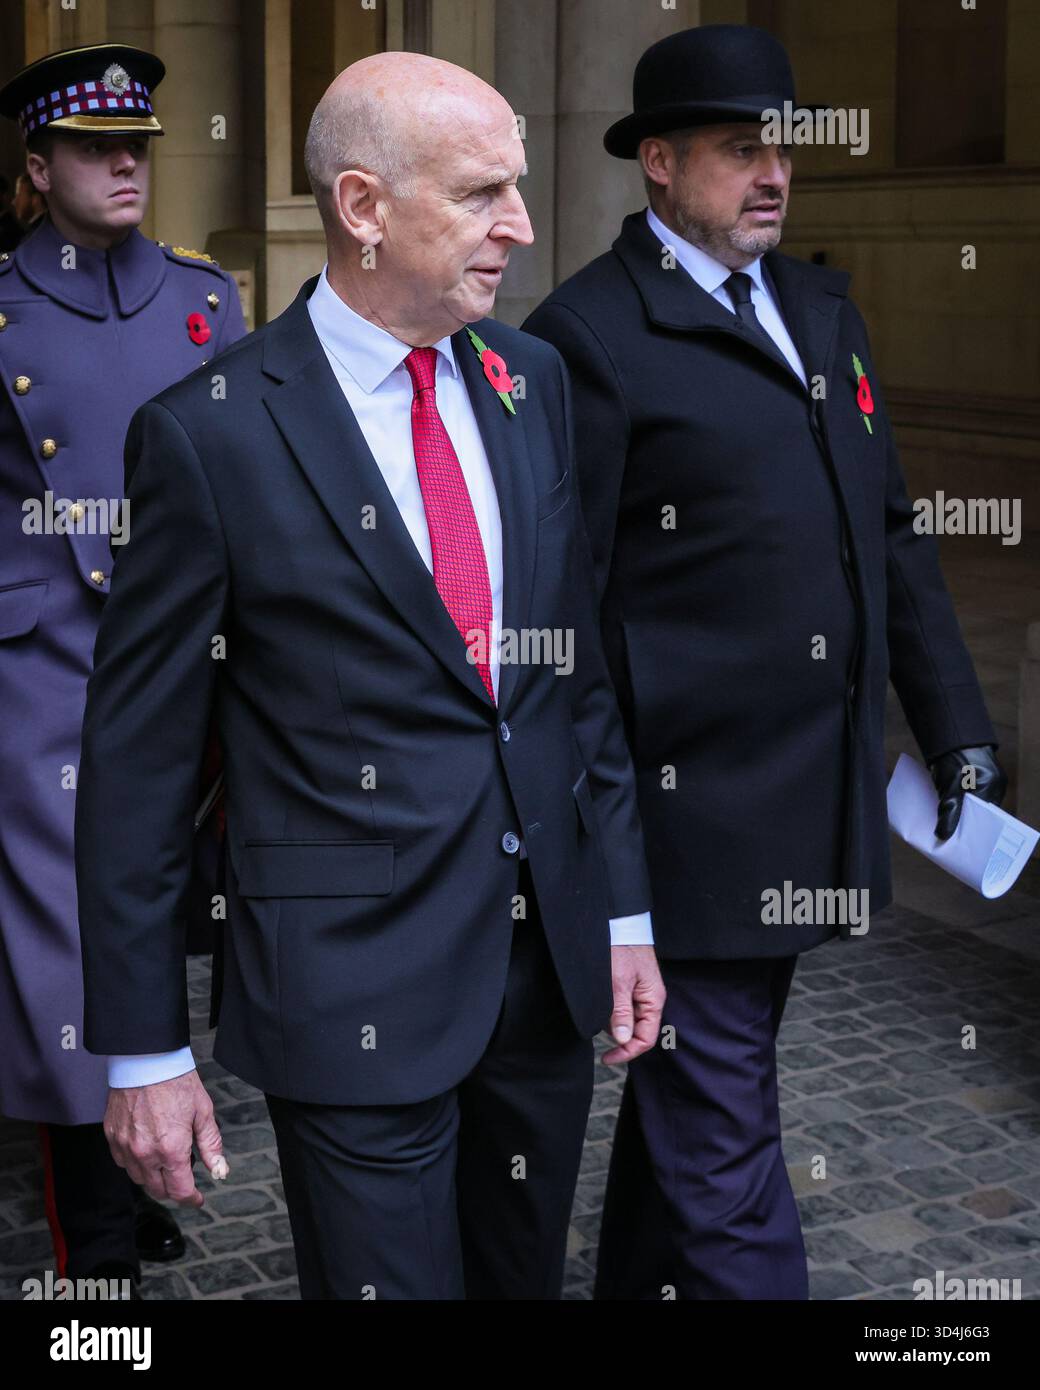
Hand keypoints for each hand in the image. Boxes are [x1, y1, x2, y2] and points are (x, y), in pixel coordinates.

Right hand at [103, 1070, 226, 1207]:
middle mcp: (145, 1154)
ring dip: (153, 1178)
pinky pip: (122, 1163)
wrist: (145, 1060)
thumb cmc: (176, 1082)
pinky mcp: (111, 1137)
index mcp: (171, 1149)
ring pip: (138, 1179)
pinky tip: (146, 1152)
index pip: (180, 1190)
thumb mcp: (203, 1111)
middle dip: (173, 1190)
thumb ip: (210, 1144)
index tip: (197, 1199)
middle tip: (184, 1179)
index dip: (191, 1199)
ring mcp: (125, 1147)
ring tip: (166, 1163)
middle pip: (158, 1189)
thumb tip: (219, 1169)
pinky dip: (135, 1164)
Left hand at [603, 945, 664, 1064]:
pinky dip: (611, 1010)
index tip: (607, 1057)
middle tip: (597, 1024)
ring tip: (599, 1004)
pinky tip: (601, 998)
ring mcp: (641, 994)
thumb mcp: (618, 982)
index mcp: (653, 1001)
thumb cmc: (622, 949)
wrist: (620, 924)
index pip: (645, 1039)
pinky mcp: (632, 988)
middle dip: (617, 1034)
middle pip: (637, 1032)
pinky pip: (623, 1008)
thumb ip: (620, 1011)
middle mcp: (650, 1000)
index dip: (627, 1052)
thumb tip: (622, 1039)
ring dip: (612, 1021)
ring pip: (628, 1021)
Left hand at [930, 744, 1006, 839]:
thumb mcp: (949, 787)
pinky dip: (958, 804)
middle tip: (950, 839)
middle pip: (979, 813)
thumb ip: (949, 811)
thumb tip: (943, 836)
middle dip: (964, 824)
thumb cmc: (953, 759)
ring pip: (973, 806)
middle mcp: (992, 786)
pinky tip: (945, 811)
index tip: (960, 844)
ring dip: (960, 814)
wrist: (950, 735)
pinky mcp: (975, 777)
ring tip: (946, 828)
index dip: (973, 831)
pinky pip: (969, 796)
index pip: (985, 818)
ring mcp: (985, 781)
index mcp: (991, 789)